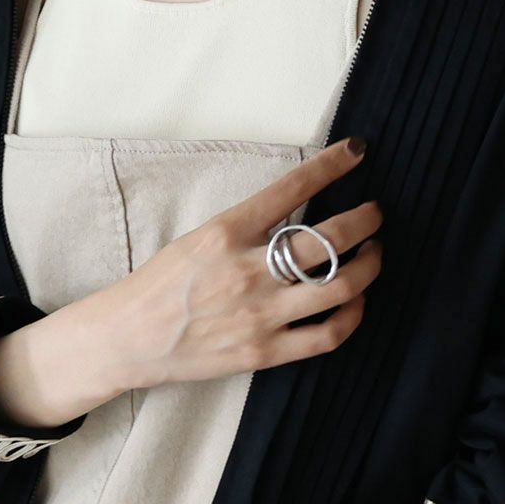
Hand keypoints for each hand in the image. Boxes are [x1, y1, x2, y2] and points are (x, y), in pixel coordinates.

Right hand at [96, 135, 384, 393]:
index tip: (357, 151)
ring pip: (341, 285)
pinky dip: (353, 315)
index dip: (333, 165)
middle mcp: (248, 270)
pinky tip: (357, 301)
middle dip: (366, 220)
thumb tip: (297, 210)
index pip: (293, 188)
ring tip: (373, 253)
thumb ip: (248, 227)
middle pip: (330, 239)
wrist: (129, 338)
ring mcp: (260, 314)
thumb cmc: (161, 284)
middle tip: (376, 213)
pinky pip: (328, 335)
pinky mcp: (265, 351)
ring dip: (369, 264)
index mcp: (227, 232)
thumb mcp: (199, 237)